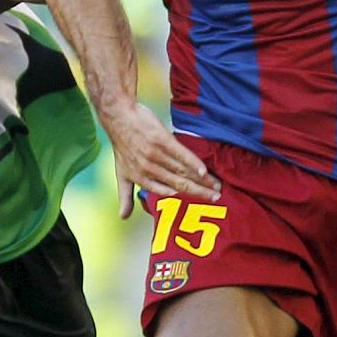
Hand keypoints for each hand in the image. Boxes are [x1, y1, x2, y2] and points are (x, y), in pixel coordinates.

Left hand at [99, 101, 220, 216]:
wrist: (119, 118)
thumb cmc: (121, 146)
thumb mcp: (120, 174)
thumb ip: (125, 196)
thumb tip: (123, 217)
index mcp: (142, 179)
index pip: (168, 192)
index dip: (185, 198)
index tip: (201, 203)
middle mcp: (149, 169)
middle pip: (179, 183)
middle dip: (200, 192)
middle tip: (217, 198)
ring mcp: (155, 155)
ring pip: (183, 170)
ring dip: (201, 179)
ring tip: (217, 185)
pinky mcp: (161, 140)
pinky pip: (181, 154)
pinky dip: (193, 163)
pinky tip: (204, 171)